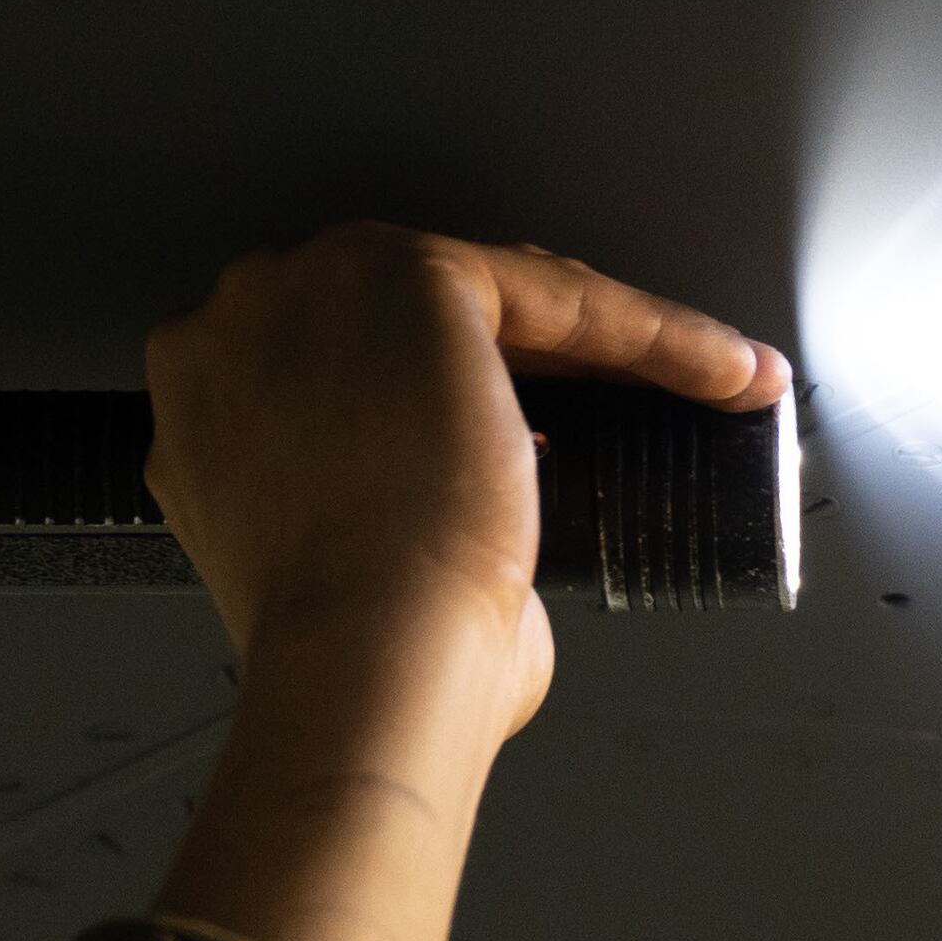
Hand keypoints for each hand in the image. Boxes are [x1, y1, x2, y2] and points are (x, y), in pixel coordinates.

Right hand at [139, 227, 782, 940]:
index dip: (455, 401)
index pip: (359, 366)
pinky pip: (567, 297)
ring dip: (613, 338)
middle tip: (636, 410)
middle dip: (537, 355)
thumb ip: (384, 532)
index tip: (543, 442)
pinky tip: (731, 374)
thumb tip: (483, 577)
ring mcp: (320, 284)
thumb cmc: (356, 660)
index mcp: (210, 398)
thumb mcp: (345, 580)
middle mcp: (245, 318)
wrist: (359, 660)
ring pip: (503, 296)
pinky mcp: (418, 279)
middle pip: (423, 315)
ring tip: (705, 391)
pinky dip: (661, 338)